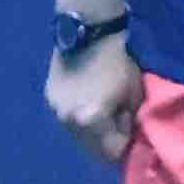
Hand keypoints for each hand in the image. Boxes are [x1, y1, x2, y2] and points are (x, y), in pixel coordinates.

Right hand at [46, 31, 141, 163]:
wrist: (89, 32)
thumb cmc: (118, 61)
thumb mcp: (133, 93)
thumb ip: (128, 120)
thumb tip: (124, 134)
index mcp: (92, 121)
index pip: (111, 152)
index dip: (125, 147)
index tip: (132, 137)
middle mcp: (69, 121)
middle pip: (90, 148)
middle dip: (106, 144)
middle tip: (118, 130)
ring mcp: (56, 110)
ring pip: (76, 135)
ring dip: (90, 132)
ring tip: (103, 116)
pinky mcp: (49, 98)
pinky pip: (67, 117)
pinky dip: (78, 116)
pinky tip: (88, 103)